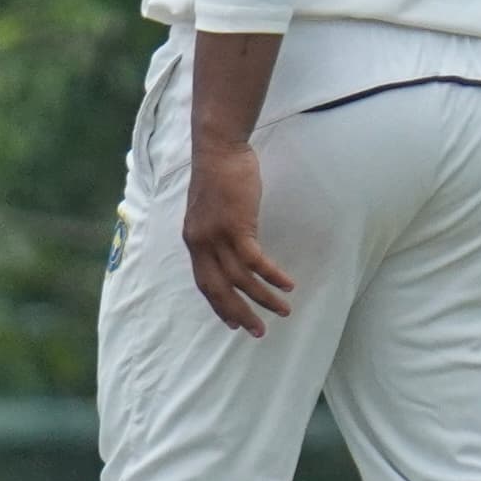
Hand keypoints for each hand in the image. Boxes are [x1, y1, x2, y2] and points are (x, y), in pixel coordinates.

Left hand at [182, 138, 295, 336]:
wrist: (219, 149)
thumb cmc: (219, 175)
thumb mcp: (210, 210)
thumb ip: (216, 232)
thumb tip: (230, 248)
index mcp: (193, 241)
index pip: (204, 283)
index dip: (218, 304)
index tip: (232, 322)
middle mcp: (200, 243)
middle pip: (219, 289)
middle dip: (239, 312)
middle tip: (258, 331)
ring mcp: (217, 236)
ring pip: (241, 279)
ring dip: (264, 298)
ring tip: (284, 310)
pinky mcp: (236, 226)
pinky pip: (255, 261)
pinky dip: (272, 276)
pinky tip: (287, 285)